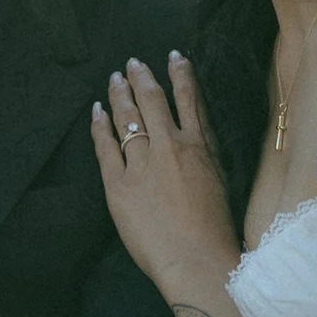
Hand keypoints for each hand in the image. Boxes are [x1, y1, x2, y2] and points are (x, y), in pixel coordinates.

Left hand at [92, 54, 238, 302]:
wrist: (196, 260)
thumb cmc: (214, 230)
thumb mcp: (220, 180)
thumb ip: (205, 154)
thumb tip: (194, 136)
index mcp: (199, 147)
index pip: (189, 99)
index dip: (180, 74)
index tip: (173, 56)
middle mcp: (170, 147)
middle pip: (152, 101)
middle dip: (141, 77)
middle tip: (132, 63)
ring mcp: (143, 165)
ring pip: (128, 118)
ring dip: (120, 93)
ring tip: (115, 78)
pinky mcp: (120, 185)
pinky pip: (105, 147)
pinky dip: (100, 125)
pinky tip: (97, 111)